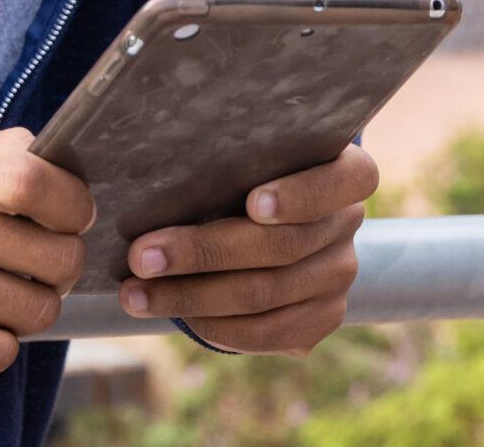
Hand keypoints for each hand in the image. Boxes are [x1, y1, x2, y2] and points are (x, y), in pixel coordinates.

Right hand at [0, 128, 93, 375]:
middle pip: (53, 255)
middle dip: (61, 265)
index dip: (73, 204)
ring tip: (4, 294)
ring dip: (32, 307)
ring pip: (35, 309)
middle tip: (41, 265)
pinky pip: (0, 351)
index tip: (70, 216)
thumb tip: (59, 162)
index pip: (35, 181)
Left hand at [118, 144, 375, 353]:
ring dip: (190, 296)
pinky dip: (215, 326)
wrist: (268, 217)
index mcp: (346, 170)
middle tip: (141, 256)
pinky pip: (266, 332)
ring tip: (134, 293)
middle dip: (202, 252)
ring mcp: (339, 275)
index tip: (252, 204)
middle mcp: (348, 223)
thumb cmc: (242, 169)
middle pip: (282, 246)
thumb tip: (151, 172)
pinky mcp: (322, 317)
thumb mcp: (244, 151)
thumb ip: (223, 157)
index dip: (300, 195)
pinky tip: (173, 314)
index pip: (344, 181)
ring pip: (264, 294)